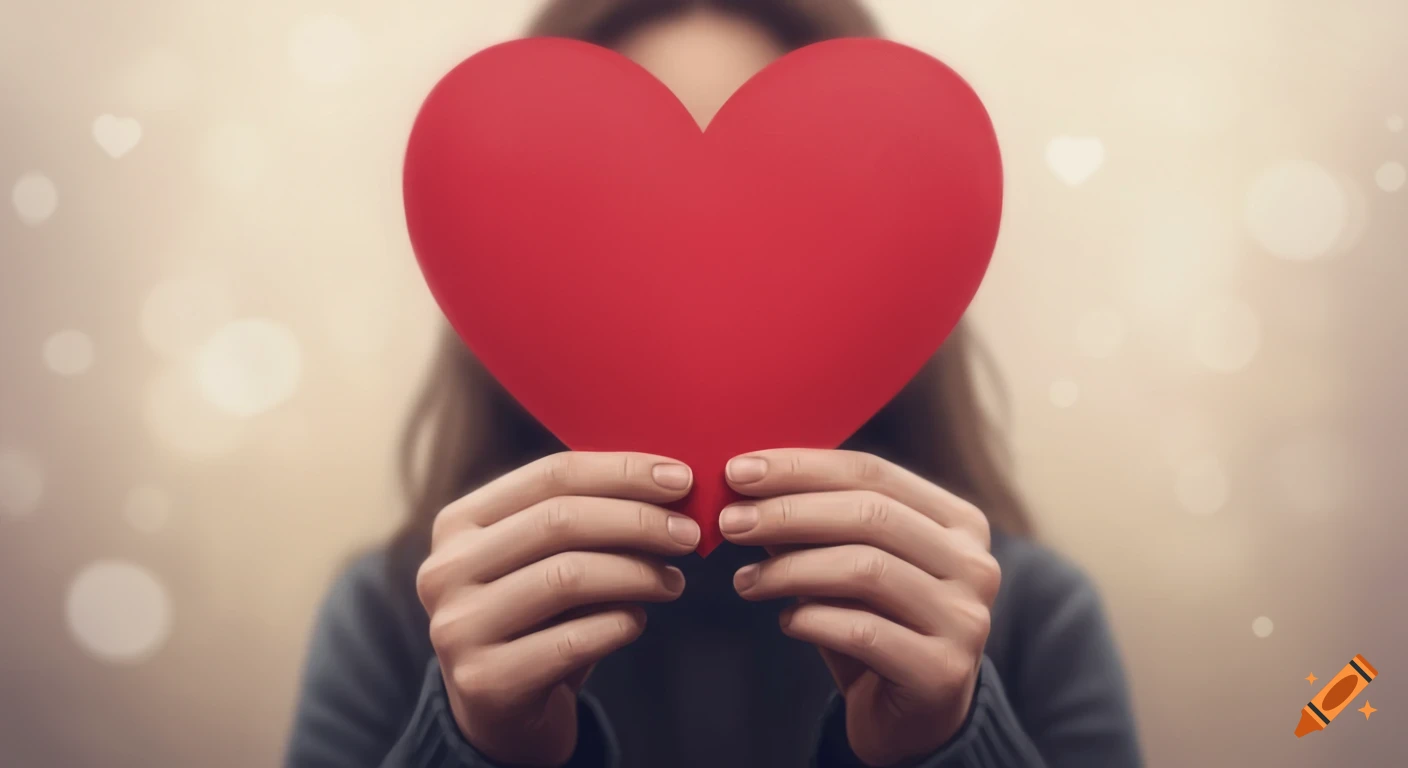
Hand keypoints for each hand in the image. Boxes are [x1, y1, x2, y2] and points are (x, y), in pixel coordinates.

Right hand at [416, 451, 701, 766]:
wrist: (500, 708)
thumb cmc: (537, 618)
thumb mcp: (546, 559)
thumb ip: (588, 518)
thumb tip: (670, 485)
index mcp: (460, 522)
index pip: (550, 475)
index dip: (622, 472)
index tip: (680, 480)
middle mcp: (446, 569)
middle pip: (559, 520)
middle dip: (638, 521)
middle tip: (687, 534)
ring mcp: (458, 626)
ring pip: (566, 577)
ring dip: (637, 574)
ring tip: (673, 582)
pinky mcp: (484, 680)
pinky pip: (571, 640)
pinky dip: (618, 624)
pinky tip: (637, 620)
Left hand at [719, 449, 999, 766]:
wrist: (911, 718)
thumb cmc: (874, 625)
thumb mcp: (846, 567)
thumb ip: (813, 526)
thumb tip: (748, 486)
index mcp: (958, 522)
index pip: (872, 472)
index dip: (801, 467)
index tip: (739, 471)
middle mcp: (974, 564)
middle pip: (870, 516)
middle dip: (789, 513)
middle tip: (731, 522)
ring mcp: (964, 619)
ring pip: (866, 570)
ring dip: (790, 570)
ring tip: (745, 581)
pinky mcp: (942, 671)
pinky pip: (863, 631)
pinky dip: (812, 620)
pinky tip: (786, 621)